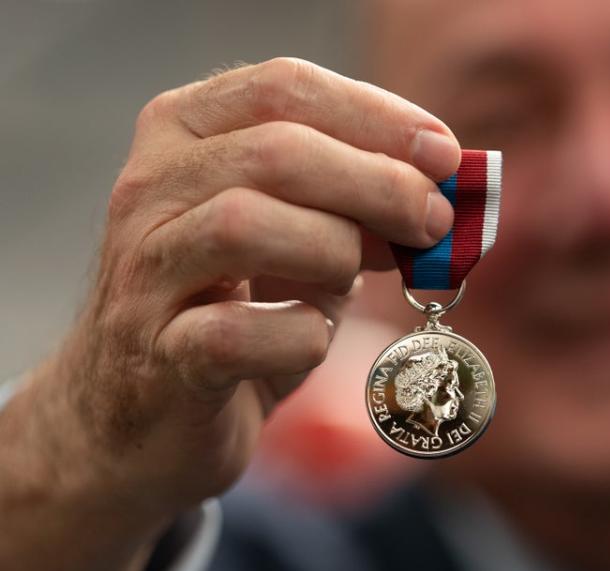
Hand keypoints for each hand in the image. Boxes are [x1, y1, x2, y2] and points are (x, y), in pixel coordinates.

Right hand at [0, 57, 459, 570]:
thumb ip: (355, 211)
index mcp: (184, 136)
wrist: (140, 417)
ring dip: (335, 250)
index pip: (283, 88)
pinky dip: (298, 338)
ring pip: (243, 224)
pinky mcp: (156, 358)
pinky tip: (312, 339)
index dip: (378, 116)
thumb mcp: (300, 244)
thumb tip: (440, 198)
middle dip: (378, 183)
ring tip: (361, 276)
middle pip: (275, 151)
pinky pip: (234, 336)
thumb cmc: (235, 315)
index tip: (444, 154)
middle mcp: (149, 190)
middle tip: (435, 221)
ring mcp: (144, 275)